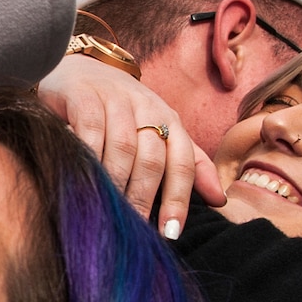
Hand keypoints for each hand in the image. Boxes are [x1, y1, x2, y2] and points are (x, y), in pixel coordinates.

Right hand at [38, 55, 225, 238]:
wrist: (82, 67)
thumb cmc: (123, 110)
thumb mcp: (160, 131)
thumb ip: (189, 163)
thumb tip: (220, 200)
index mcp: (169, 119)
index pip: (183, 162)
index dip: (179, 199)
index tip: (170, 233)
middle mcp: (147, 107)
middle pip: (152, 159)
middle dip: (145, 198)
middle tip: (133, 229)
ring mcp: (115, 99)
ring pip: (122, 147)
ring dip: (117, 183)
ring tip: (109, 212)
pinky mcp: (83, 96)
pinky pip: (90, 130)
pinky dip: (89, 156)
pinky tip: (84, 179)